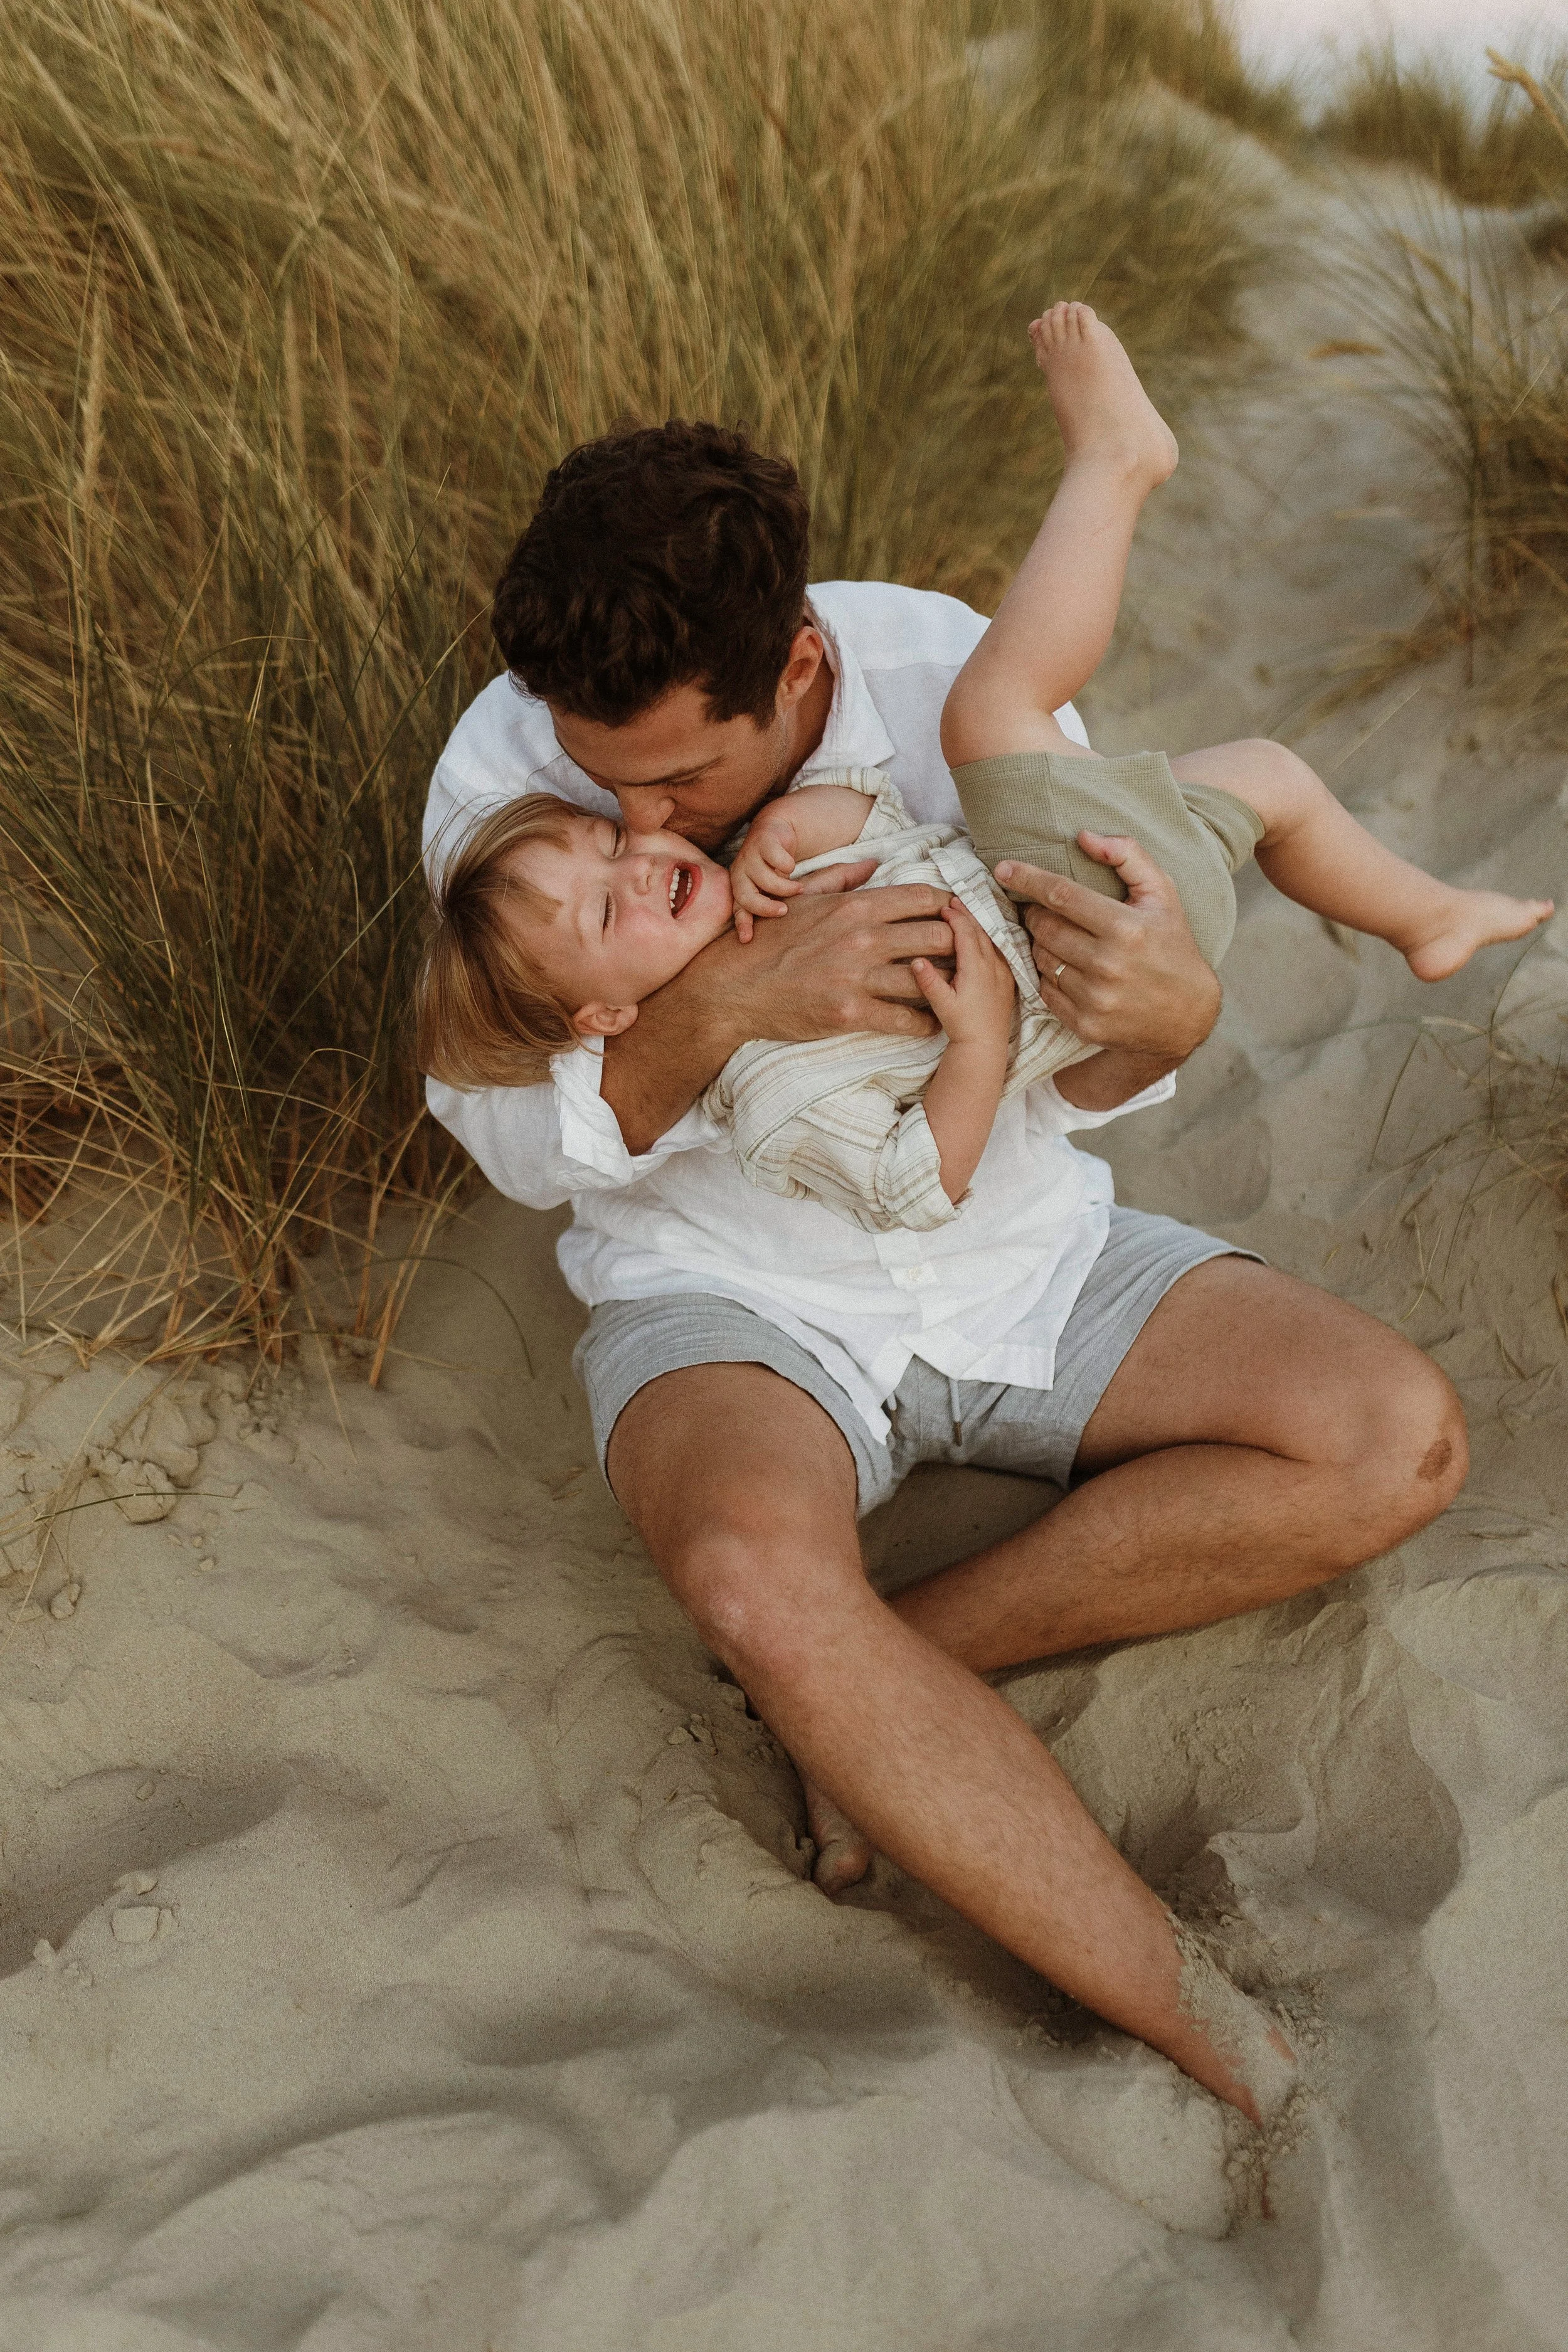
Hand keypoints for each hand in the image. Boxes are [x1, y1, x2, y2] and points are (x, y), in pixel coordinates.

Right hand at [705, 868, 953, 1043]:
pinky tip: (931, 1023)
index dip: (949, 907)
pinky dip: (926, 1023)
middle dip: (957, 946)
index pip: (924, 897)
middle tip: (963, 958)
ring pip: (930, 978)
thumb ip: (842, 878)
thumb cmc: (767, 941)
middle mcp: (862, 938)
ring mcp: (857, 977)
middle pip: (939, 935)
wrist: (731, 988)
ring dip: (946, 987)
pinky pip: (908, 1020)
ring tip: (955, 993)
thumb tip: (873, 863)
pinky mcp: (850, 1013)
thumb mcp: (802, 899)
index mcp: (854, 906)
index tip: (956, 918)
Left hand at [731, 810, 803, 943]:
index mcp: (740, 885)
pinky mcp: (763, 841)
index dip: (742, 923)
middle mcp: (740, 872)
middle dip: (766, 907)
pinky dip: (788, 865)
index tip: (747, 939)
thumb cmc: (772, 865)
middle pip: (746, 896)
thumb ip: (766, 904)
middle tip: (784, 911)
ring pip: (764, 879)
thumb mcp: (768, 887)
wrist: (776, 830)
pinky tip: (792, 865)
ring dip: (785, 887)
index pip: (738, 907)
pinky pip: (777, 859)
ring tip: (799, 889)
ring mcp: (750, 856)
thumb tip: (772, 933)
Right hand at [911, 902, 1014, 1045]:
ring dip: (978, 925)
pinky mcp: (1008, 979)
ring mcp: (1003, 971)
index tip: (944, 906)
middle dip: (967, 914)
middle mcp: (993, 965)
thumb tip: (916, 960)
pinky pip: (999, 950)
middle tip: (955, 900)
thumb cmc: (962, 1026)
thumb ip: (929, 981)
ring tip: (967, 913)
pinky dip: (989, 938)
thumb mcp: (942, 1004)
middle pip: (981, 931)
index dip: (955, 916)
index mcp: (976, 967)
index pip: (966, 932)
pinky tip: (983, 937)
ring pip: (992, 939)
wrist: (986, 1046)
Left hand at [998, 831, 1220, 1062]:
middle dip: (1036, 914)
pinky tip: (1065, 967)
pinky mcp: (1085, 1023)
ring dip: (1041, 944)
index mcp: (1125, 928)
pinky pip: (1045, 990)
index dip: (1028, 879)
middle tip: (1043, 910)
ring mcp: (1095, 998)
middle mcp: (1108, 965)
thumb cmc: (1172, 943)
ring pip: (1040, 959)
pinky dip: (1047, 974)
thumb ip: (1127, 856)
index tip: (1003, 869)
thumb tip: (1083, 836)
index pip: (1062, 896)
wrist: (1187, 1013)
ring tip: (1058, 938)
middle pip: (1045, 928)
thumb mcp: (1162, 893)